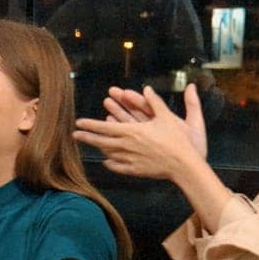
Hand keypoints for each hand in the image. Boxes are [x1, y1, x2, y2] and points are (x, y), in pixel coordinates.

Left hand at [73, 84, 207, 178]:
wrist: (183, 166)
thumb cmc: (177, 141)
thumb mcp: (167, 117)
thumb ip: (154, 103)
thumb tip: (147, 88)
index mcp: (131, 131)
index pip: (104, 127)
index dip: (90, 124)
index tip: (78, 122)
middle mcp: (126, 146)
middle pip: (101, 141)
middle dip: (86, 137)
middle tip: (74, 135)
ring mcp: (129, 160)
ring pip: (107, 154)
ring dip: (98, 148)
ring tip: (89, 145)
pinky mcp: (134, 171)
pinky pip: (117, 167)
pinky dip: (110, 164)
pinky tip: (106, 162)